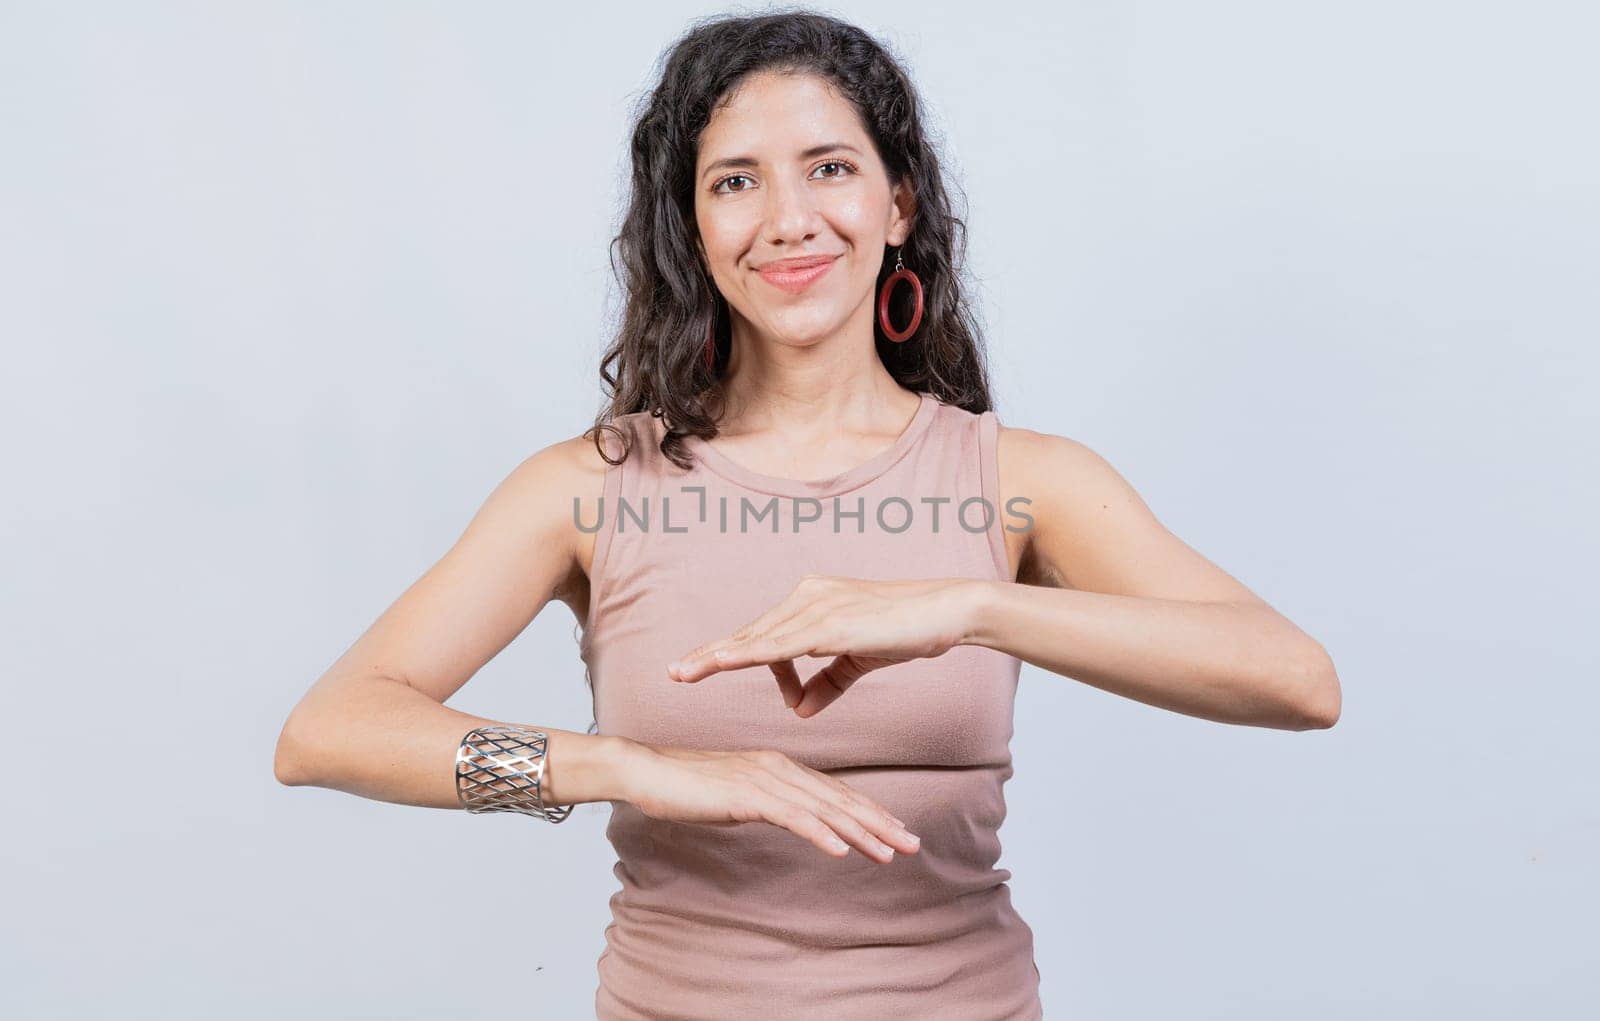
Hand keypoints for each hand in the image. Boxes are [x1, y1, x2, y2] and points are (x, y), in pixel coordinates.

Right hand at [618, 740, 920, 861]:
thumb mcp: (737, 795)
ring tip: (890, 852)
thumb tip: (790, 819)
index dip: (869, 812)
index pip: (835, 792)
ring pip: (824, 809)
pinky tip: (840, 851)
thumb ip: (766, 803)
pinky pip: (791, 816)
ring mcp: (764, 779)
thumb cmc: (686, 786)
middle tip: (912, 844)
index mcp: (780, 767)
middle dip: (879, 823)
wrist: (647, 772)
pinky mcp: (746, 795)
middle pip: (839, 799)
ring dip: (860, 832)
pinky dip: (819, 832)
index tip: (897, 831)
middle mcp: (779, 768)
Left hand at [665, 574, 978, 717]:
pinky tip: (725, 664)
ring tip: (684, 674)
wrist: (947, 612)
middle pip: (750, 633)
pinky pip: (783, 643)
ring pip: (758, 638)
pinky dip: (750, 655)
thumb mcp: (857, 662)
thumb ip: (826, 684)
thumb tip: (796, 711)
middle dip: (710, 655)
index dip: (732, 655)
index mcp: (812, 601)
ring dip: (719, 657)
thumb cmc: (906, 631)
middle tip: (673, 673)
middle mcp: (809, 597)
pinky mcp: (833, 623)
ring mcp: (819, 606)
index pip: (763, 635)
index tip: (698, 670)